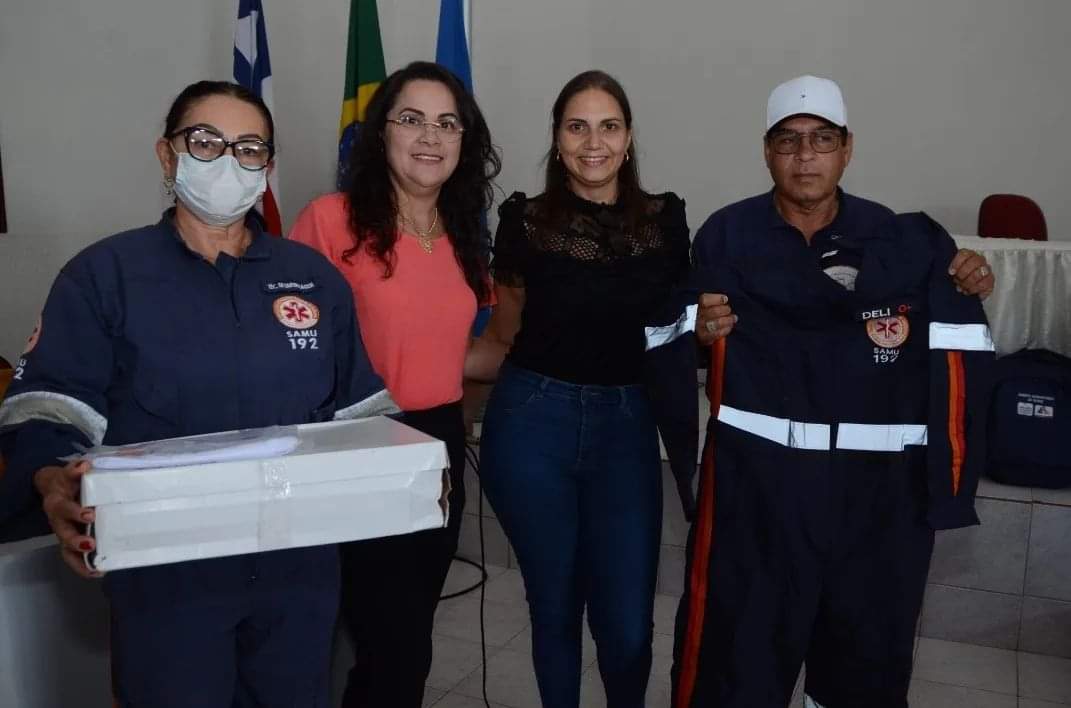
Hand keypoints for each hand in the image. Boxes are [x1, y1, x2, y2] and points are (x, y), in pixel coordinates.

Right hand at [33, 460, 100, 577]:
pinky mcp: (68, 540)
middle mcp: (58, 519)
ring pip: (66, 548)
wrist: (54, 486)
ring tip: (97, 566)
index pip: (63, 507)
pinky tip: (98, 572)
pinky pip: (72, 557)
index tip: (90, 515)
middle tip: (91, 543)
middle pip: (63, 532)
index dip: (75, 512)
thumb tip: (84, 465)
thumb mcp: (70, 472)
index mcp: (58, 500)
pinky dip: (83, 566)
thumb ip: (76, 469)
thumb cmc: (69, 480)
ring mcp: (63, 531)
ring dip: (80, 557)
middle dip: (76, 540)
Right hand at [696, 293, 736, 344]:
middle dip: (725, 310)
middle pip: (713, 311)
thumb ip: (717, 303)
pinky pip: (718, 333)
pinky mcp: (704, 338)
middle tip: (729, 310)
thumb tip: (725, 300)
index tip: (725, 299)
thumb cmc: (708, 317)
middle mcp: (698, 317)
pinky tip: (728, 327)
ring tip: (733, 319)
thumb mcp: (709, 307)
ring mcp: (700, 328)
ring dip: (728, 320)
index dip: (717, 299)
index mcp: (699, 307)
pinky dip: (726, 329)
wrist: (699, 333)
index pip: (704, 300)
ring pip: (717, 323)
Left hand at [949, 249, 994, 299]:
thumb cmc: (956, 278)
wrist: (964, 289)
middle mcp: (979, 260)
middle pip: (975, 262)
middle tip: (957, 281)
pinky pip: (987, 283)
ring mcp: (986, 269)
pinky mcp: (990, 280)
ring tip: (962, 288)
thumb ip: (949, 269)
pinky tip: (971, 292)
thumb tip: (948, 271)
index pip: (965, 254)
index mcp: (968, 255)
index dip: (957, 263)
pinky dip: (977, 289)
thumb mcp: (950, 272)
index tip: (951, 273)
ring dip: (969, 283)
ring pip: (981, 272)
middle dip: (963, 274)